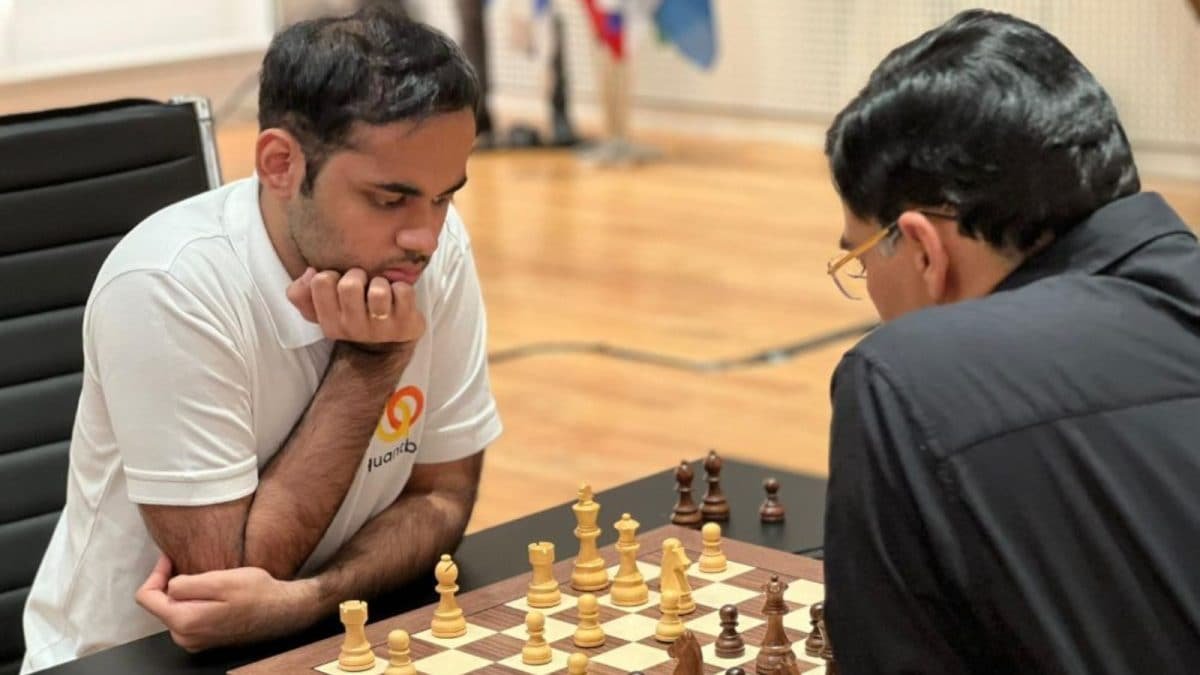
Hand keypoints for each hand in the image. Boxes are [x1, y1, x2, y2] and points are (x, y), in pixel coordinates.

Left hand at [135, 554, 317, 651]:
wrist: (283, 612)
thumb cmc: (257, 593)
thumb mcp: (221, 580)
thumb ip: (187, 584)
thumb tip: (168, 585)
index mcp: (184, 622)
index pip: (146, 598)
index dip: (156, 573)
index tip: (170, 558)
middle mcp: (184, 637)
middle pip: (159, 605)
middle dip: (169, 583)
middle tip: (187, 564)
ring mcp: (194, 641)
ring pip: (174, 611)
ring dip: (183, 593)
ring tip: (205, 579)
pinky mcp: (205, 639)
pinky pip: (187, 617)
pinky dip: (193, 603)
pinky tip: (212, 593)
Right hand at [286, 267, 425, 346]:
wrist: (387, 345)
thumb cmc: (352, 315)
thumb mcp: (322, 309)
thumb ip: (301, 293)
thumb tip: (309, 272)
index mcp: (330, 324)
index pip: (321, 282)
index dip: (332, 274)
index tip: (339, 282)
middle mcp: (354, 329)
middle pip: (349, 285)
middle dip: (357, 275)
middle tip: (363, 282)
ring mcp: (382, 329)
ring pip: (378, 291)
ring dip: (381, 282)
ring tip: (381, 290)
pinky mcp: (407, 325)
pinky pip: (404, 292)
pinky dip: (402, 287)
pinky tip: (398, 297)